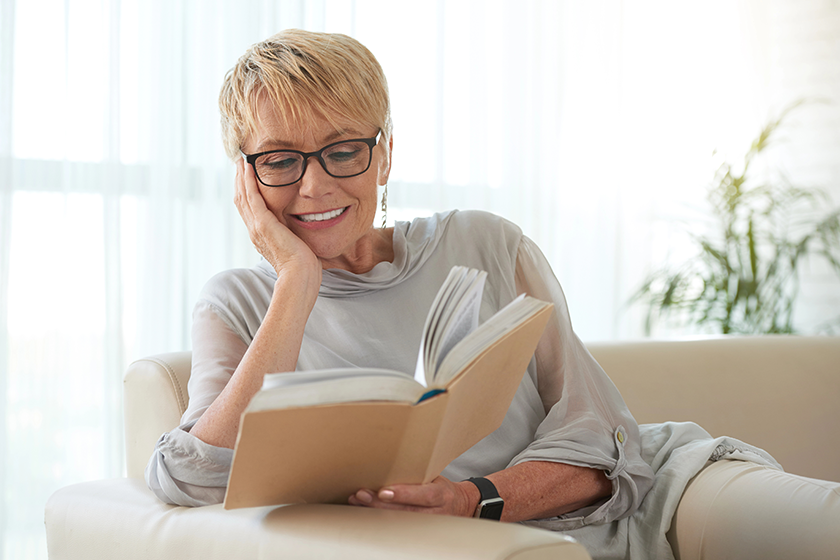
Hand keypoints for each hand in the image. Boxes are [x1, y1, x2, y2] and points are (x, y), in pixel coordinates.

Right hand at [234, 157, 320, 281]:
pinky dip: (248, 181)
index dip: (246, 193)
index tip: (247, 178)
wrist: (300, 277)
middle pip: (241, 201)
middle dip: (240, 181)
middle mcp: (255, 231)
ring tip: (242, 161)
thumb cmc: (303, 268)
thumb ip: (295, 236)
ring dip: (241, 177)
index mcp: (261, 237)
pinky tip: (248, 168)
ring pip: (243, 197)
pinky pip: (251, 198)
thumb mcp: (297, 247)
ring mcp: (256, 228)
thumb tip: (302, 233)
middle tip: (240, 163)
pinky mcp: (263, 224)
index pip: (249, 210)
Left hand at [348, 476, 477, 516]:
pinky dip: (378, 518)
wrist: (459, 505)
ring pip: (399, 521)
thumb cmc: (442, 487)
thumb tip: (388, 463)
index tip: (383, 491)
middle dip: (381, 504)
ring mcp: (427, 526)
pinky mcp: (419, 532)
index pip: (423, 496)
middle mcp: (436, 513)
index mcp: (441, 495)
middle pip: (406, 512)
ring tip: (357, 501)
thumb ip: (417, 475)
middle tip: (361, 495)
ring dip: (375, 511)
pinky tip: (364, 510)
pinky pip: (397, 527)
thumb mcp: (435, 477)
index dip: (403, 494)